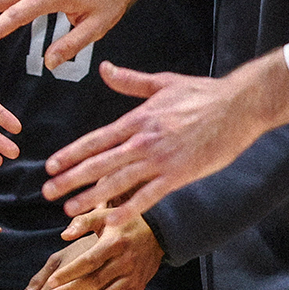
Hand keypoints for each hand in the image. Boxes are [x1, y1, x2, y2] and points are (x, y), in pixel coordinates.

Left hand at [39, 209, 163, 289]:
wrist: (157, 232)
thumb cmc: (122, 223)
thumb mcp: (103, 215)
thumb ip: (82, 223)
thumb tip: (64, 236)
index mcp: (114, 242)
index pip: (88, 262)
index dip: (68, 274)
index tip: (50, 282)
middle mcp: (126, 261)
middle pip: (95, 282)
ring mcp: (134, 276)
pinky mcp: (138, 286)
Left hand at [42, 52, 288, 218]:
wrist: (240, 105)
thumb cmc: (203, 93)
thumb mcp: (162, 82)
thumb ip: (129, 80)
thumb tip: (104, 68)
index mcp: (137, 120)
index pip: (95, 140)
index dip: (71, 154)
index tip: (51, 166)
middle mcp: (143, 142)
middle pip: (99, 163)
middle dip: (71, 179)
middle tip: (48, 192)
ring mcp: (160, 160)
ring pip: (118, 182)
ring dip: (91, 197)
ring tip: (69, 209)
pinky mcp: (180, 175)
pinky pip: (149, 196)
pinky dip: (129, 209)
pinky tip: (110, 221)